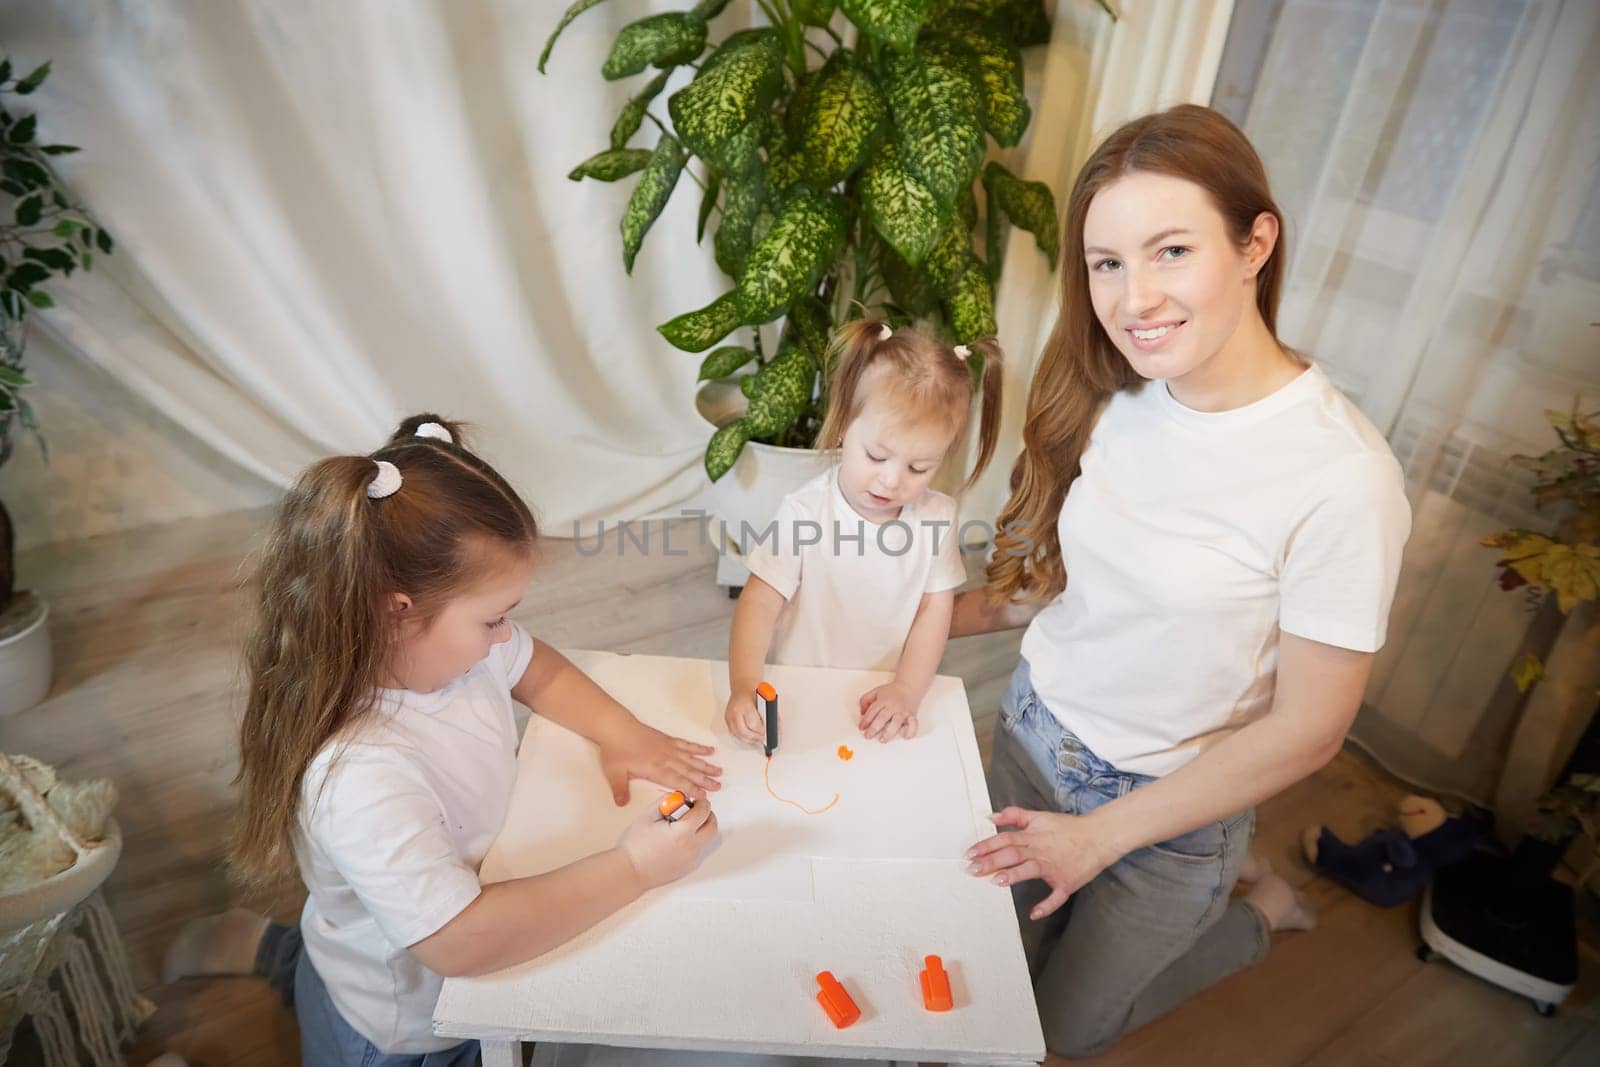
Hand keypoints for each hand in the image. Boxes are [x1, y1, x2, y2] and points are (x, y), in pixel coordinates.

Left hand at [599, 721, 721, 805]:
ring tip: (719, 771)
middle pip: (689, 771)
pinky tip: (709, 751)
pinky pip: (687, 745)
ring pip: (692, 758)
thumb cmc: (615, 750)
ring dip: (706, 766)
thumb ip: (620, 789)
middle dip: (705, 780)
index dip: (692, 789)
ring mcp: (669, 748)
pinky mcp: (668, 739)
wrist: (616, 727)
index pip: (678, 781)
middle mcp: (666, 758)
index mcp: (655, 769)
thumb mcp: (614, 773)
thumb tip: (621, 804)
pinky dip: (699, 748)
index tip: (704, 795)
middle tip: (718, 786)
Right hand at [619, 797, 718, 889]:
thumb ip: (665, 801)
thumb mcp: (647, 815)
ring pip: (706, 839)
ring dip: (700, 829)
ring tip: (680, 827)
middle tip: (693, 811)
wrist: (629, 871)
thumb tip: (678, 796)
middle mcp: (691, 848)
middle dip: (706, 815)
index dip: (700, 803)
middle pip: (712, 827)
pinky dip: (692, 842)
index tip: (694, 801)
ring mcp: (691, 860)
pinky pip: (697, 850)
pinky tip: (675, 841)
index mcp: (682, 833)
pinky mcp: (688, 867)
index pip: (704, 812)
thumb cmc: (635, 846)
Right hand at [724, 691, 766, 746]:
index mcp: (745, 705)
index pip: (753, 724)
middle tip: (762, 739)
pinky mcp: (726, 719)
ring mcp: (729, 715)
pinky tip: (748, 737)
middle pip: (744, 731)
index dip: (761, 732)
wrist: (742, 687)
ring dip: (748, 739)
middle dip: (755, 737)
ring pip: (738, 734)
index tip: (767, 735)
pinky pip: (734, 732)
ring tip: (757, 740)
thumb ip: (769, 715)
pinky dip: (742, 736)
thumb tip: (775, 728)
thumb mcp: (765, 701)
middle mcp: (735, 711)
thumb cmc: (754, 692)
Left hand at [857, 681, 919, 741]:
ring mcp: (903, 711)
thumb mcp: (875, 692)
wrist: (909, 686)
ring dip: (889, 732)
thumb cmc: (891, 692)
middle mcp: (893, 706)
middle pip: (883, 717)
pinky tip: (904, 736)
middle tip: (868, 736)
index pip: (873, 711)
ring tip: (883, 739)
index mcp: (883, 700)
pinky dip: (910, 731)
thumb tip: (862, 713)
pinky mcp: (912, 716)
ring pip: (896, 722)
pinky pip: (913, 724)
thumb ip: (865, 700)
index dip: (866, 720)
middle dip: (874, 728)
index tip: (861, 728)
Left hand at [965, 806, 1122, 919]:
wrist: (1098, 836)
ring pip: (1031, 870)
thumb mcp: (1039, 816)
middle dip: (992, 861)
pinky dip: (1047, 905)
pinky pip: (1056, 897)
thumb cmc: (1066, 828)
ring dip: (1014, 875)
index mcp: (1032, 836)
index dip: (986, 845)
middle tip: (973, 869)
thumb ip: (1014, 815)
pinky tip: (1034, 914)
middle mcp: (1040, 851)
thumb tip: (990, 817)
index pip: (1005, 839)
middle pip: (1013, 854)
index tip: (969, 854)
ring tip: (997, 881)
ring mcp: (1054, 868)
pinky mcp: (1066, 882)